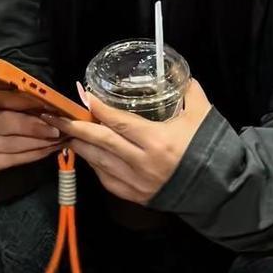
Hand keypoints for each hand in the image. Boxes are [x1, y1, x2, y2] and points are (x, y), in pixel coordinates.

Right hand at [0, 89, 60, 174]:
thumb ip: (11, 96)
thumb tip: (44, 100)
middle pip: (3, 124)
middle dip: (34, 125)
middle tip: (57, 125)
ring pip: (13, 144)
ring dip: (41, 141)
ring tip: (60, 137)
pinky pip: (14, 159)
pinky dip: (35, 153)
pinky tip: (50, 148)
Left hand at [47, 80, 211, 204]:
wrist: (217, 191)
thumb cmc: (209, 151)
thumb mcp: (203, 117)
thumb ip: (190, 94)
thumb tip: (182, 76)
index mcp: (157, 141)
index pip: (119, 123)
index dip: (98, 109)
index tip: (83, 96)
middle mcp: (141, 163)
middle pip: (100, 142)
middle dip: (75, 127)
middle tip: (56, 115)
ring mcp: (135, 182)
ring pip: (98, 162)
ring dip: (80, 145)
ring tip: (66, 131)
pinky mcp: (133, 196)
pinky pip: (106, 178)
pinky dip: (94, 163)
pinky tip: (88, 152)